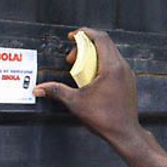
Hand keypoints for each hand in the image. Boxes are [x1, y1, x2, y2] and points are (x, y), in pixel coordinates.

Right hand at [34, 28, 141, 145]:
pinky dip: (102, 64)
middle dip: (85, 46)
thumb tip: (38, 89)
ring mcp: (128, 73)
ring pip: (110, 53)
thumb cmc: (104, 118)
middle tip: (72, 59)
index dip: (85, 33)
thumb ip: (56, 91)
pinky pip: (115, 63)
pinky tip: (92, 77)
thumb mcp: (76, 102)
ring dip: (93, 56)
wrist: (125, 133)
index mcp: (112, 67)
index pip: (101, 38)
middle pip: (104, 44)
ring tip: (80, 69)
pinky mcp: (129, 81)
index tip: (72, 37)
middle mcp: (122, 67)